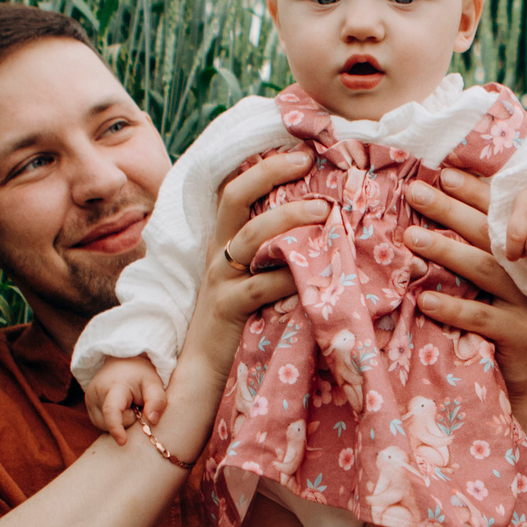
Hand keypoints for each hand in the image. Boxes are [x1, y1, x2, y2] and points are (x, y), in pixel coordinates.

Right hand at [85, 356, 165, 441]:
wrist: (121, 362)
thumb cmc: (140, 373)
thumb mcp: (153, 382)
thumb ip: (157, 401)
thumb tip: (152, 421)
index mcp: (112, 387)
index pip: (111, 411)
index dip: (116, 428)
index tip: (123, 442)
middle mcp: (95, 395)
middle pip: (113, 422)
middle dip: (129, 419)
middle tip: (137, 404)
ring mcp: (89, 402)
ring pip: (107, 426)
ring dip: (122, 421)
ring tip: (128, 404)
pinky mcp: (89, 408)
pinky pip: (103, 424)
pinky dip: (114, 421)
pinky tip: (120, 408)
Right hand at [150, 148, 327, 462]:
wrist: (199, 381)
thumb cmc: (237, 333)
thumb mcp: (254, 286)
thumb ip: (277, 259)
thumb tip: (327, 231)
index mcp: (224, 245)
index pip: (236, 192)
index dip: (263, 165)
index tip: (298, 145)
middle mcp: (217, 256)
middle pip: (234, 199)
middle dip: (268, 173)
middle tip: (304, 157)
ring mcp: (219, 282)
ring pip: (248, 237)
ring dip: (286, 219)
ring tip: (322, 210)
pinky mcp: (226, 312)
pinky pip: (258, 287)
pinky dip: (288, 277)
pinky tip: (313, 272)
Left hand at [405, 170, 526, 436]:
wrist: (520, 387)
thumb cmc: (490, 331)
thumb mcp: (481, 290)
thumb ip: (463, 259)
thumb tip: (416, 225)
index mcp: (517, 255)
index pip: (496, 214)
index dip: (472, 191)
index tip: (442, 172)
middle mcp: (526, 273)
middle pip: (489, 233)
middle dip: (452, 209)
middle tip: (416, 192)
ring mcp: (526, 304)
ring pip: (486, 269)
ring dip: (447, 251)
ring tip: (412, 239)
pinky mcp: (520, 335)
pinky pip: (484, 318)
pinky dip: (454, 308)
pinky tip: (426, 300)